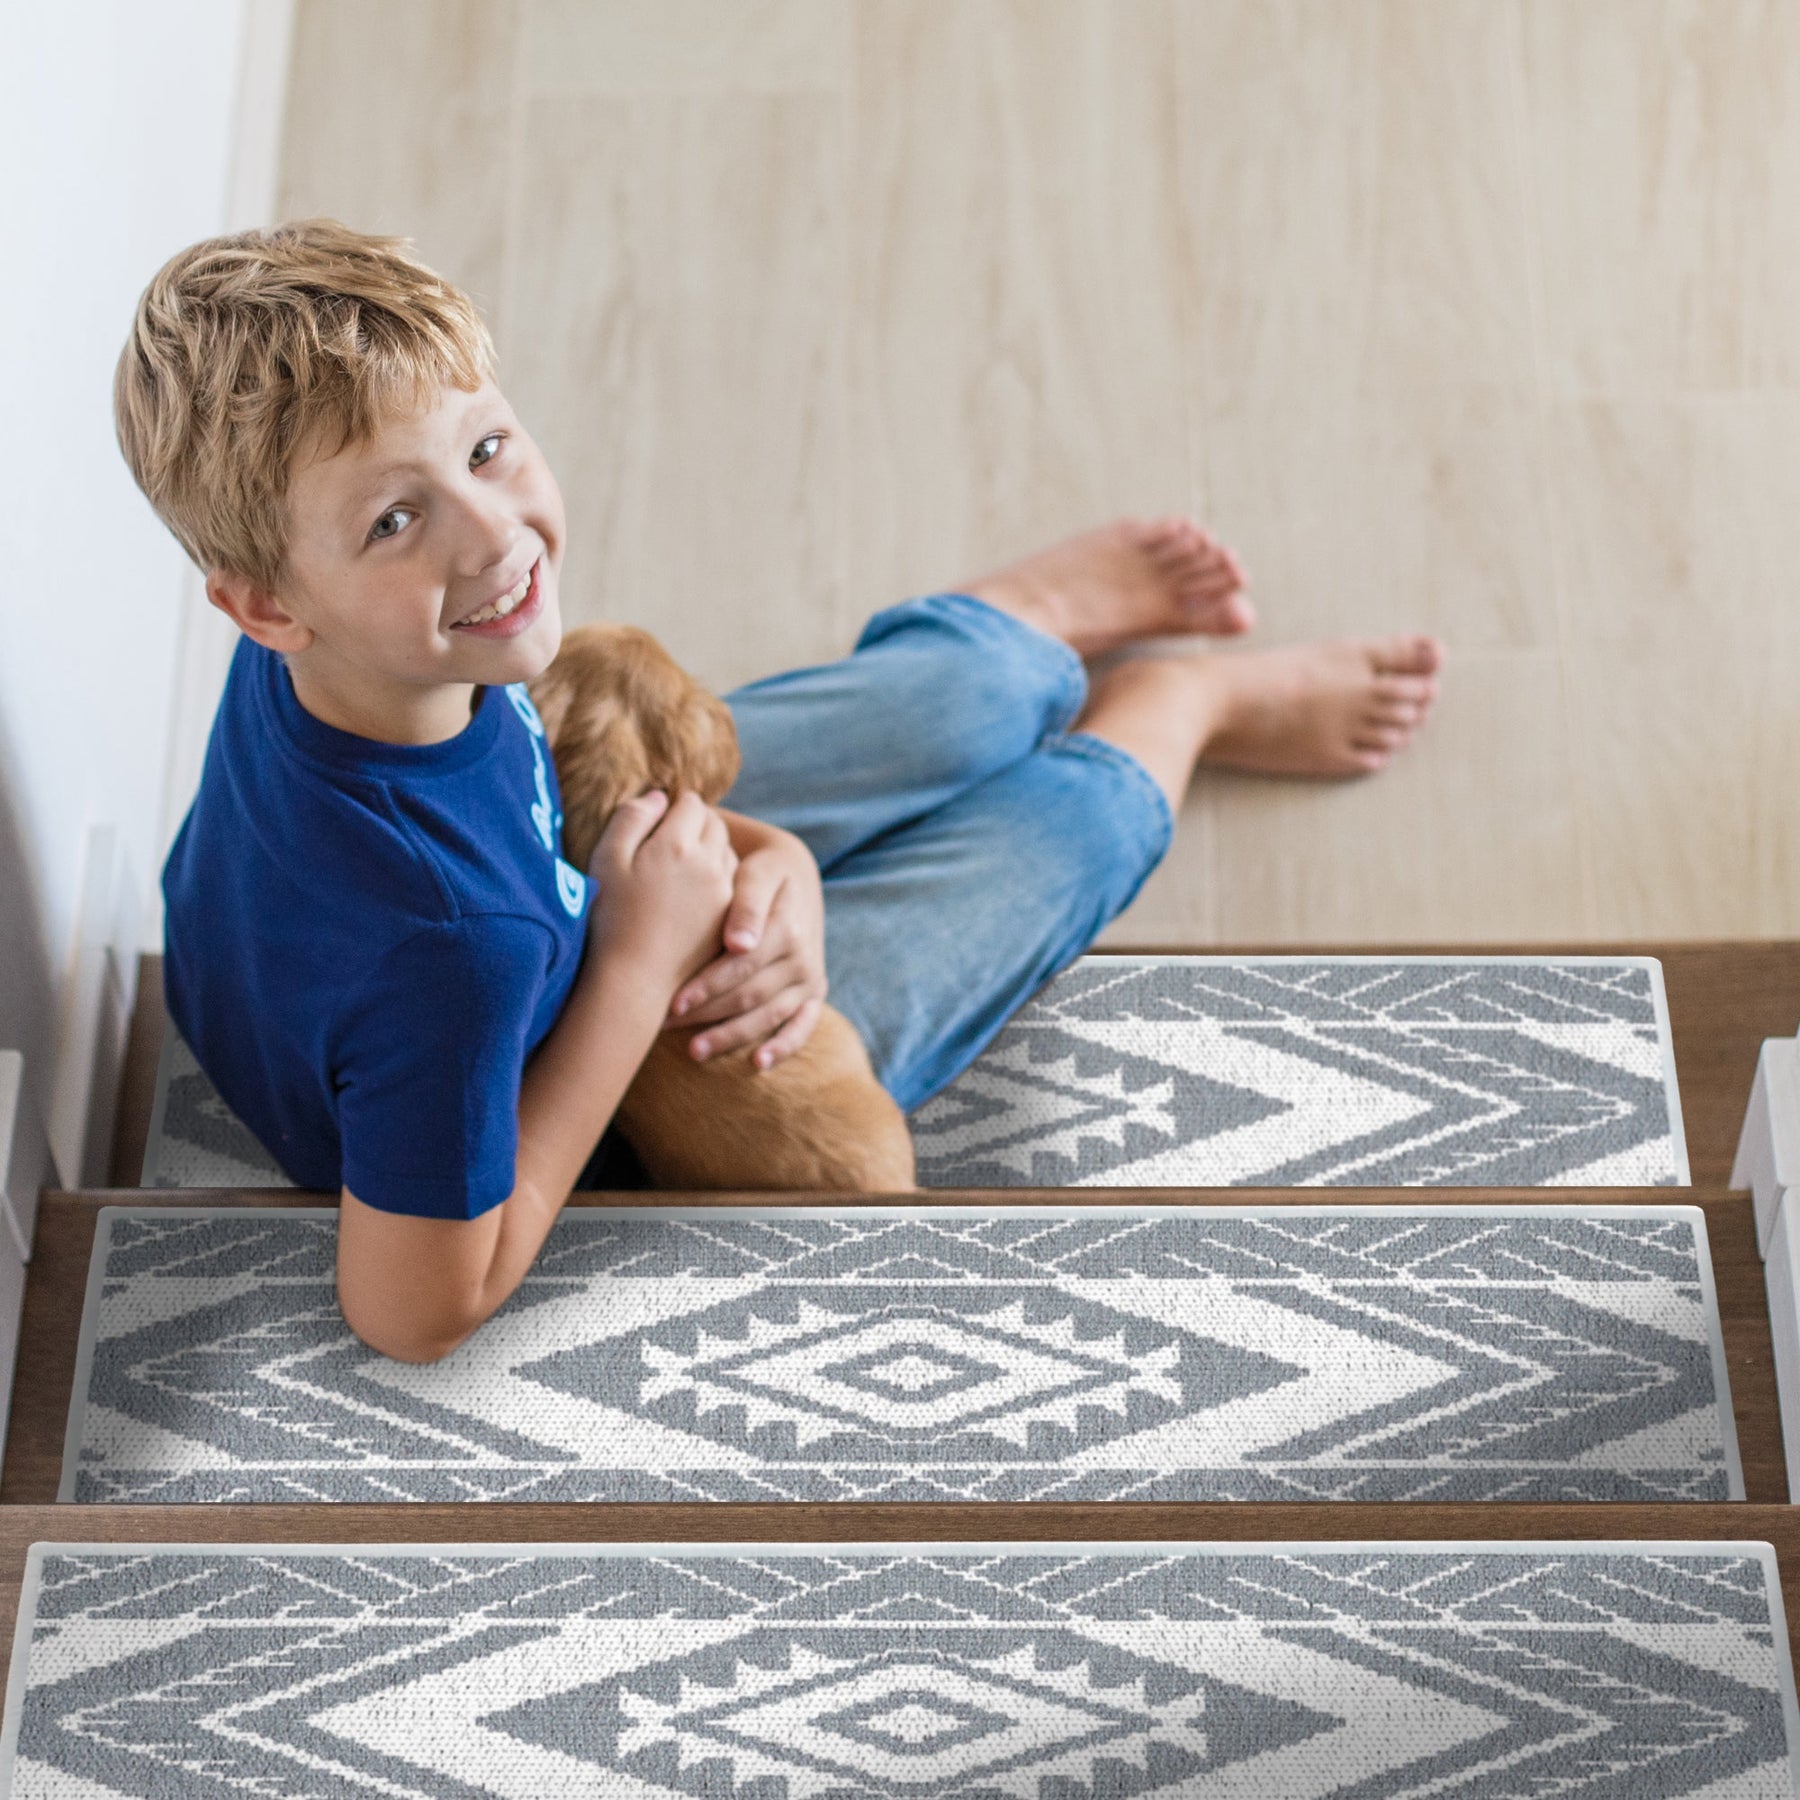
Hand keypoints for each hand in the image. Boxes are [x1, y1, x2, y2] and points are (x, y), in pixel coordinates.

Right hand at [588, 790, 737, 989]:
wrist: (632, 981)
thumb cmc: (609, 919)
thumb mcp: (606, 860)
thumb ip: (631, 818)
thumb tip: (659, 797)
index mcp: (677, 844)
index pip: (691, 803)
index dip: (674, 806)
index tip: (658, 820)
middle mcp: (710, 865)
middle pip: (715, 825)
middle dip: (695, 825)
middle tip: (668, 841)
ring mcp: (724, 894)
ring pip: (727, 853)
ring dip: (709, 851)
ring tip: (680, 868)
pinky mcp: (729, 919)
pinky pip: (731, 884)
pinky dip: (717, 879)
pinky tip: (692, 896)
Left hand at [664, 829, 826, 1068]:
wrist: (793, 876)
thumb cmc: (760, 873)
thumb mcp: (755, 873)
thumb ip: (746, 903)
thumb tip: (739, 944)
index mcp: (787, 927)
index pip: (741, 966)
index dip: (706, 987)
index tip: (672, 1003)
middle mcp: (803, 957)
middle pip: (750, 995)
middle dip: (707, 1014)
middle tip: (666, 1027)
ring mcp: (810, 979)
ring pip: (769, 1016)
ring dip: (731, 1036)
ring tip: (694, 1051)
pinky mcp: (814, 993)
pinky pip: (803, 1026)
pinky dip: (784, 1047)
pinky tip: (757, 1064)